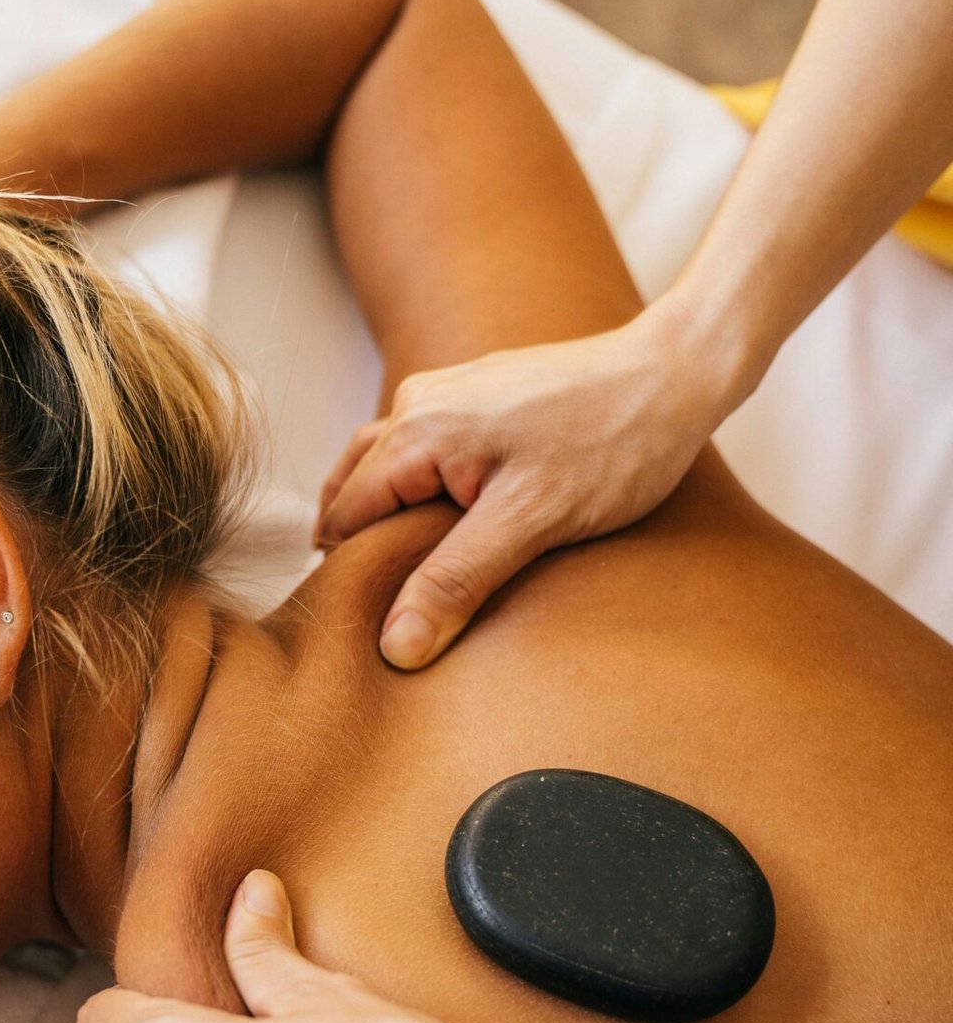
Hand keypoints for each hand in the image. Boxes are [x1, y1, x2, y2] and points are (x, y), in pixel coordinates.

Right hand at [316, 302, 733, 668]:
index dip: (346, 575)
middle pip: (355, 487)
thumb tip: (395, 647)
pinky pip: (419, 447)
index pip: (346, 517)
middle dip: (357, 544)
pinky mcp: (477, 396)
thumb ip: (455, 582)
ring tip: (393, 572)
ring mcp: (447, 392)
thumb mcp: (531, 523)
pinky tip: (436, 523)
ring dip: (381, 515)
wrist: (676, 375)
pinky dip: (411, 488)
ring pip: (383, 464)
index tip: (359, 625)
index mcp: (418, 431)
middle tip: (368, 608)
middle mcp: (419, 402)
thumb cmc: (613, 444)